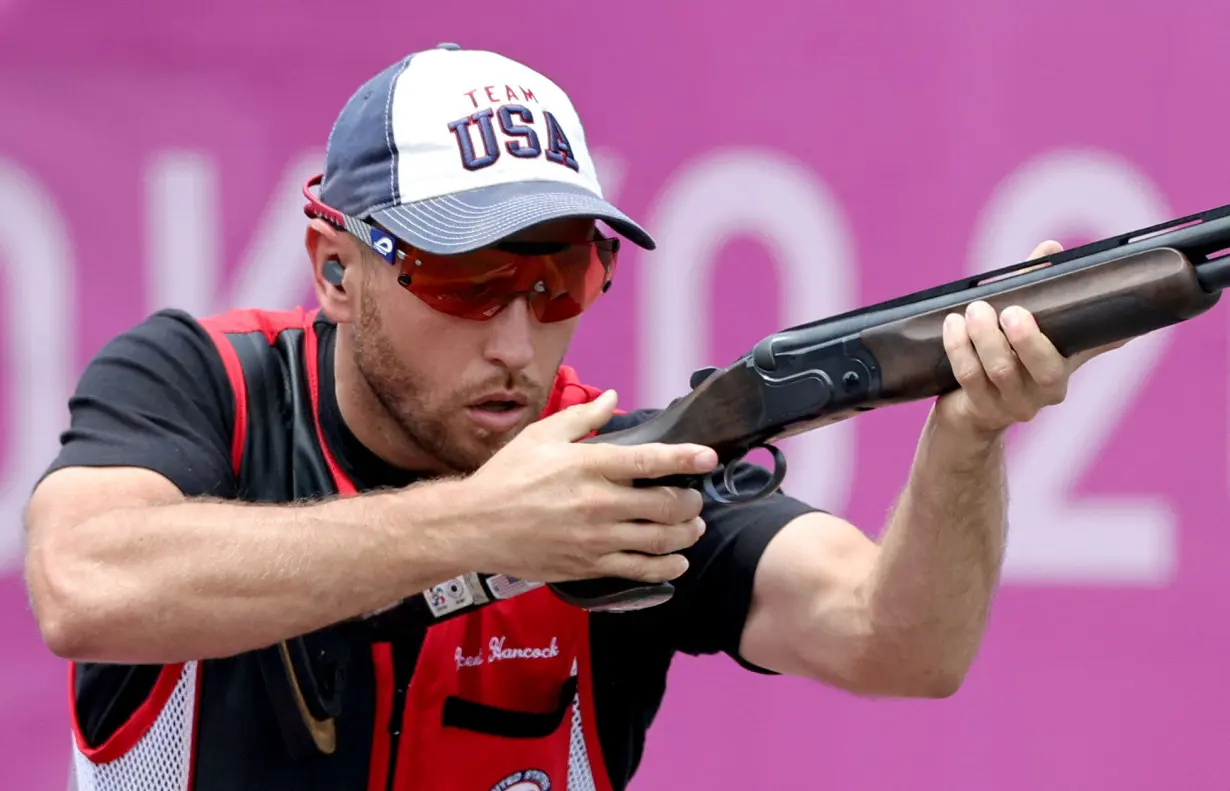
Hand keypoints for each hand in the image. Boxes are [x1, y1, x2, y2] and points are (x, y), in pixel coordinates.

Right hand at [459, 390, 718, 583]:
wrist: (473, 526)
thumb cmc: (506, 478)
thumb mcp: (541, 436)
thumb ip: (583, 416)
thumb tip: (613, 397)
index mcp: (589, 466)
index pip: (651, 460)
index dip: (687, 458)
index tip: (709, 457)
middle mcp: (598, 503)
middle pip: (667, 505)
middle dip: (691, 501)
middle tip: (695, 497)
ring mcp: (595, 539)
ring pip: (661, 540)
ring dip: (686, 533)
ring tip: (692, 527)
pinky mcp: (589, 566)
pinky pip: (640, 571)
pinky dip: (667, 567)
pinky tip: (676, 561)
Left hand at [935, 240, 1127, 438]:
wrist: (969, 408)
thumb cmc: (1002, 354)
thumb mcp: (1023, 321)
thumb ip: (1037, 286)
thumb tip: (1050, 247)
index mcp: (1067, 363)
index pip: (1093, 346)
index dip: (1102, 331)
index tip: (1078, 304)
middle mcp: (1047, 390)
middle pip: (1044, 368)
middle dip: (1027, 338)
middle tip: (1010, 310)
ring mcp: (1015, 404)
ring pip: (1002, 371)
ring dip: (985, 337)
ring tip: (973, 310)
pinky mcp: (983, 410)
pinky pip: (970, 377)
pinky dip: (960, 349)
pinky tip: (953, 325)